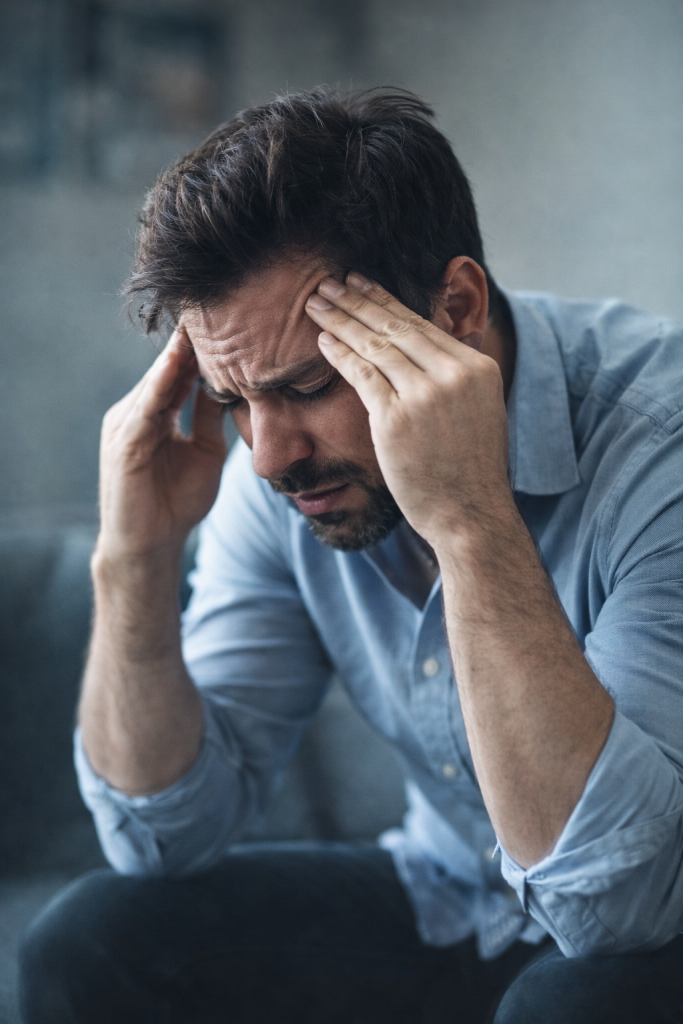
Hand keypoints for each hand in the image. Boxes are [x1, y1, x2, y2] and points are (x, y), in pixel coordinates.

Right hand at [97, 328, 225, 557]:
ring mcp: (126, 425)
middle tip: (215, 304)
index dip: (200, 348)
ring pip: (156, 381)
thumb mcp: (205, 452)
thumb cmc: (177, 503)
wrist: (151, 546)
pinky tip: (177, 361)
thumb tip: (233, 386)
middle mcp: (136, 412)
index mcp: (154, 414)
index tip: (229, 319)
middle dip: (189, 340)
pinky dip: (161, 383)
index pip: (179, 372)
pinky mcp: (124, 444)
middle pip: (167, 369)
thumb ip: (211, 420)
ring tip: (198, 321)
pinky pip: (146, 406)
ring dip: (177, 352)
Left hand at [305, 273, 511, 547]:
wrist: (470, 515)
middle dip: (358, 300)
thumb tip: (438, 349)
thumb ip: (459, 377)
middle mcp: (455, 374)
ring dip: (341, 319)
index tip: (363, 284)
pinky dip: (339, 354)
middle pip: (397, 326)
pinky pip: (361, 374)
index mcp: (478, 368)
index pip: (423, 324)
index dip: (387, 301)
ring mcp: (425, 395)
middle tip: (330, 282)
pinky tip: (323, 340)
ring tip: (316, 302)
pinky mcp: (397, 418)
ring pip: (375, 344)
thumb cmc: (469, 471)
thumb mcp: (481, 411)